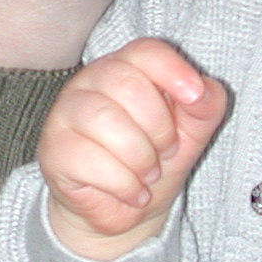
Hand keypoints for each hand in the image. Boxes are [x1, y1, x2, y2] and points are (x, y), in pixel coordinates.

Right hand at [39, 38, 228, 260]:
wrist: (126, 210)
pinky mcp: (54, 151)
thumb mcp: (193, 132)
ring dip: (141, 158)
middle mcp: (90, 82)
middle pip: (127, 85)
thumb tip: (202, 91)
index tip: (194, 98)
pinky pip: (91, 160)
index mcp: (125, 67)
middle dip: (159, 128)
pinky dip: (124, 184)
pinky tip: (131, 192)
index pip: (145, 52)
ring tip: (147, 175)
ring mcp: (66, 114)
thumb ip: (207, 104)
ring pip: (105, 120)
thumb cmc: (155, 160)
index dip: (173, 70)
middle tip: (164, 152)